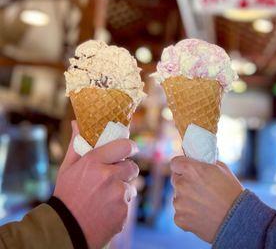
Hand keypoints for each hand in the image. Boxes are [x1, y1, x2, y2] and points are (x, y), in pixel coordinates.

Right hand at [54, 121, 138, 248]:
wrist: (65, 230)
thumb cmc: (66, 196)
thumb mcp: (68, 168)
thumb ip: (77, 144)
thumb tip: (77, 123)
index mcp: (94, 161)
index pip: (125, 146)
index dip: (130, 147)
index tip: (131, 148)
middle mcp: (108, 176)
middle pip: (132, 167)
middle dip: (125, 170)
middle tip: (114, 176)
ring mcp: (117, 195)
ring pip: (131, 187)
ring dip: (123, 189)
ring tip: (105, 197)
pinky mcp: (123, 212)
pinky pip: (128, 204)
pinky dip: (120, 206)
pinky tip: (106, 210)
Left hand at [170, 156, 243, 242]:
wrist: (238, 220)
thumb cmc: (232, 192)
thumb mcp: (221, 168)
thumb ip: (204, 163)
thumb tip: (198, 160)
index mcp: (190, 169)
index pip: (175, 163)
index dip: (181, 166)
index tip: (186, 170)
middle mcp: (182, 184)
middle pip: (176, 180)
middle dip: (184, 182)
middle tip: (199, 189)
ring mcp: (179, 203)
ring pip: (177, 197)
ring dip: (185, 199)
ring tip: (203, 204)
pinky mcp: (179, 218)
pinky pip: (179, 213)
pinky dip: (187, 214)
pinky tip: (201, 215)